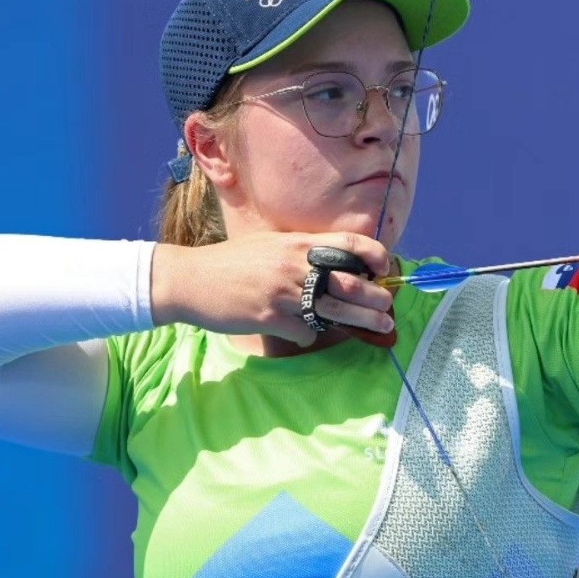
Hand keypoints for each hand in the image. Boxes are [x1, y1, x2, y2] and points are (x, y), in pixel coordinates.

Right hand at [150, 231, 395, 346]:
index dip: (375, 255)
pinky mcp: (270, 318)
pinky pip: (305, 331)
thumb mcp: (271, 244)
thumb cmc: (232, 262)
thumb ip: (303, 251)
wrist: (190, 279)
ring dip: (362, 321)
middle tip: (388, 307)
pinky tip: (305, 332)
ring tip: (380, 327)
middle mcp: (295, 265)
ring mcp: (284, 293)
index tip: (386, 269)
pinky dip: (309, 334)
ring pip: (336, 311)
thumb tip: (337, 263)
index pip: (349, 244)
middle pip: (351, 283)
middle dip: (377, 298)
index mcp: (298, 243)